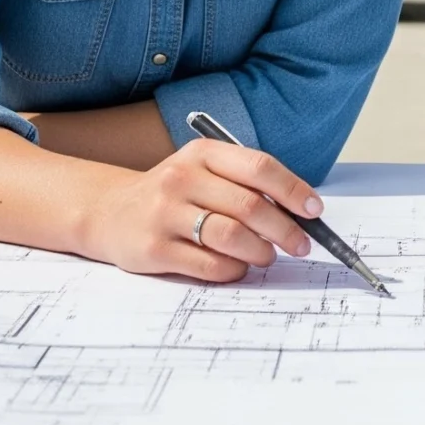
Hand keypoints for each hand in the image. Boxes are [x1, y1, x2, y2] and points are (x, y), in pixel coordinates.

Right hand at [77, 137, 319, 281]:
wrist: (109, 212)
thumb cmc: (173, 194)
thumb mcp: (204, 172)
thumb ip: (245, 185)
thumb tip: (300, 213)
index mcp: (202, 154)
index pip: (259, 167)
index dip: (293, 190)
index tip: (314, 211)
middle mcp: (182, 178)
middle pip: (250, 206)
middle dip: (285, 230)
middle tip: (301, 245)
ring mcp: (165, 214)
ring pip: (232, 236)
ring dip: (261, 252)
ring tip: (266, 257)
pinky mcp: (155, 249)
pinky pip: (210, 265)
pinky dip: (234, 270)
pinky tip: (237, 268)